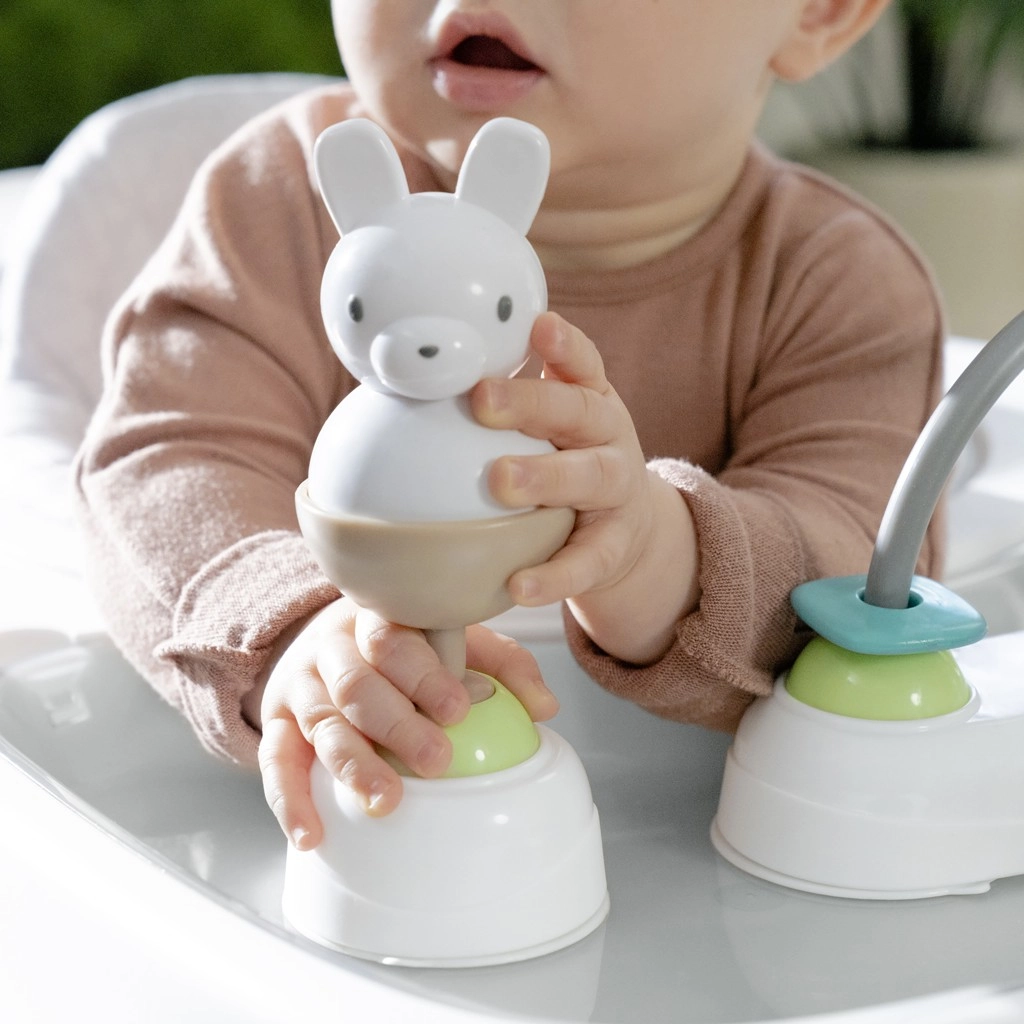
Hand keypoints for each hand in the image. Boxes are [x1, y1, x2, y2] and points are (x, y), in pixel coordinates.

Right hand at [256, 596, 557, 848]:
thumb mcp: (456, 640)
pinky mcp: (278, 723)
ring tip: (387, 800)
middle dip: (395, 724)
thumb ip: (505, 665)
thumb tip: (546, 706)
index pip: (392, 638)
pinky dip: (289, 801)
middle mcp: (333, 648)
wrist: (331, 639)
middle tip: (436, 760)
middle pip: (355, 684)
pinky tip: (312, 835)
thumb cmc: (409, 647)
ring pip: (320, 724)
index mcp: (378, 619)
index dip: (423, 674)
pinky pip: (275, 762)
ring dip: (353, 765)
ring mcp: (302, 686)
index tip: (458, 707)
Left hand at [472, 311, 655, 604]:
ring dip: (546, 476)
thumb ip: (506, 402)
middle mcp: (610, 437)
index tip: (537, 325)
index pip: (581, 364)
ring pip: (590, 478)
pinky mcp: (615, 546)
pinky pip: (587, 562)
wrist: (628, 530)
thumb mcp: (551, 427)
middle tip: (483, 400)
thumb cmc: (565, 462)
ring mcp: (618, 491)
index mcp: (590, 400)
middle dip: (533, 404)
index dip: (563, 345)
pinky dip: (555, 575)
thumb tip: (417, 376)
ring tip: (501, 481)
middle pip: (579, 412)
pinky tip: (518, 586)